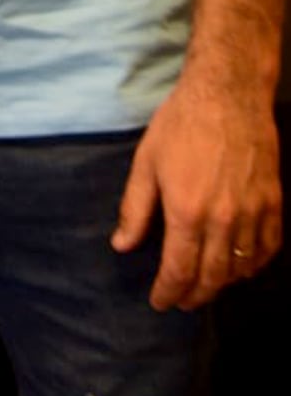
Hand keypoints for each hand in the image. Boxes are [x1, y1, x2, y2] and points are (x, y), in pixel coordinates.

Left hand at [111, 69, 282, 308]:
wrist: (227, 94)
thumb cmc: (181, 124)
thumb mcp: (146, 162)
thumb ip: (135, 208)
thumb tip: (122, 245)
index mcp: (187, 211)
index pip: (179, 271)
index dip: (168, 292)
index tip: (159, 302)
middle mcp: (223, 220)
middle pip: (212, 278)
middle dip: (194, 296)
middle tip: (181, 300)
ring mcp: (253, 213)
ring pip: (241, 268)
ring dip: (222, 284)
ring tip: (206, 285)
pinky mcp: (273, 203)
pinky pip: (268, 248)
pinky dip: (254, 265)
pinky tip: (242, 266)